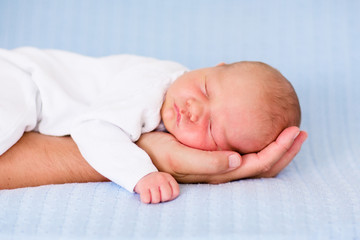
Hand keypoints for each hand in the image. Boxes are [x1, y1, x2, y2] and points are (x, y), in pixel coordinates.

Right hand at [134, 172, 179, 203]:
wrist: (141, 175)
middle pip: (167, 196)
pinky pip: (146, 200)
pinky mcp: (143, 186)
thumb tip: (169, 202)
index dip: (171, 197)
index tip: (165, 195)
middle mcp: (161, 178)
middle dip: (162, 199)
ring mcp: (152, 182)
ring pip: (156, 200)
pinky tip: (146, 196)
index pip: (175, 192)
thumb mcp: (165, 182)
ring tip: (151, 195)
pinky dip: (146, 201)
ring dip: (153, 201)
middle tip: (158, 196)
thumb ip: (170, 189)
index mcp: (168, 178)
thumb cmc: (156, 183)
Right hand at [136, 126, 306, 182]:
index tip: (293, 131)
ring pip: (255, 159)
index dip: (277, 152)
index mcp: (216, 173)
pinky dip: (259, 141)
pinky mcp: (215, 155)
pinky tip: (265, 130)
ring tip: (292, 132)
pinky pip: (244, 151)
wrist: (141, 149)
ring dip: (275, 147)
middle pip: (261, 166)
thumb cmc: (157, 151)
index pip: (256, 167)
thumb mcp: (177, 157)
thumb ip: (206, 162)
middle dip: (283, 150)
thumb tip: (236, 161)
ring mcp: (219, 164)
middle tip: (300, 131)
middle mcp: (222, 171)